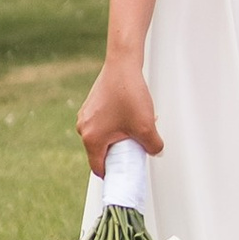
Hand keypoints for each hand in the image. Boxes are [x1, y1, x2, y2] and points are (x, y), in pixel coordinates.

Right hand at [78, 57, 160, 171]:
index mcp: (91, 139)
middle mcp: (83, 128)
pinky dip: (116, 124)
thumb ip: (153, 147)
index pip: (99, 168)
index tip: (125, 175)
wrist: (123, 64)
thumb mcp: (146, 127)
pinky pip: (103, 123)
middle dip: (119, 152)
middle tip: (136, 147)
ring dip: (119, 136)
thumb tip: (155, 152)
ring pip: (103, 136)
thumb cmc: (129, 94)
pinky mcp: (91, 105)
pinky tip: (131, 115)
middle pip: (102, 152)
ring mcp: (85, 115)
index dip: (113, 174)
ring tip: (136, 126)